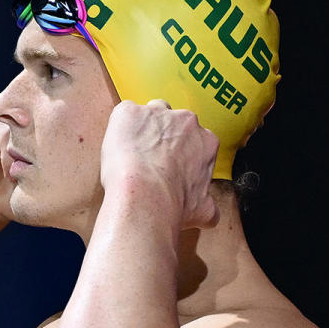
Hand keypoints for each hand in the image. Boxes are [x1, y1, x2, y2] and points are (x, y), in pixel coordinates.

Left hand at [100, 99, 219, 229]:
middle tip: (150, 160)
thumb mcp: (202, 210)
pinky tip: (117, 147)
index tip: (171, 164)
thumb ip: (208, 205)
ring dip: (143, 127)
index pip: (195, 138)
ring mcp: (157, 113)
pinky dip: (119, 127)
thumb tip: (211, 215)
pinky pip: (124, 114)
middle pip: (174, 121)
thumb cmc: (172, 205)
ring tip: (132, 151)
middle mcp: (186, 121)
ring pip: (150, 113)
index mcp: (206, 142)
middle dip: (163, 137)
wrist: (145, 196)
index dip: (181, 151)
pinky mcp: (129, 112)